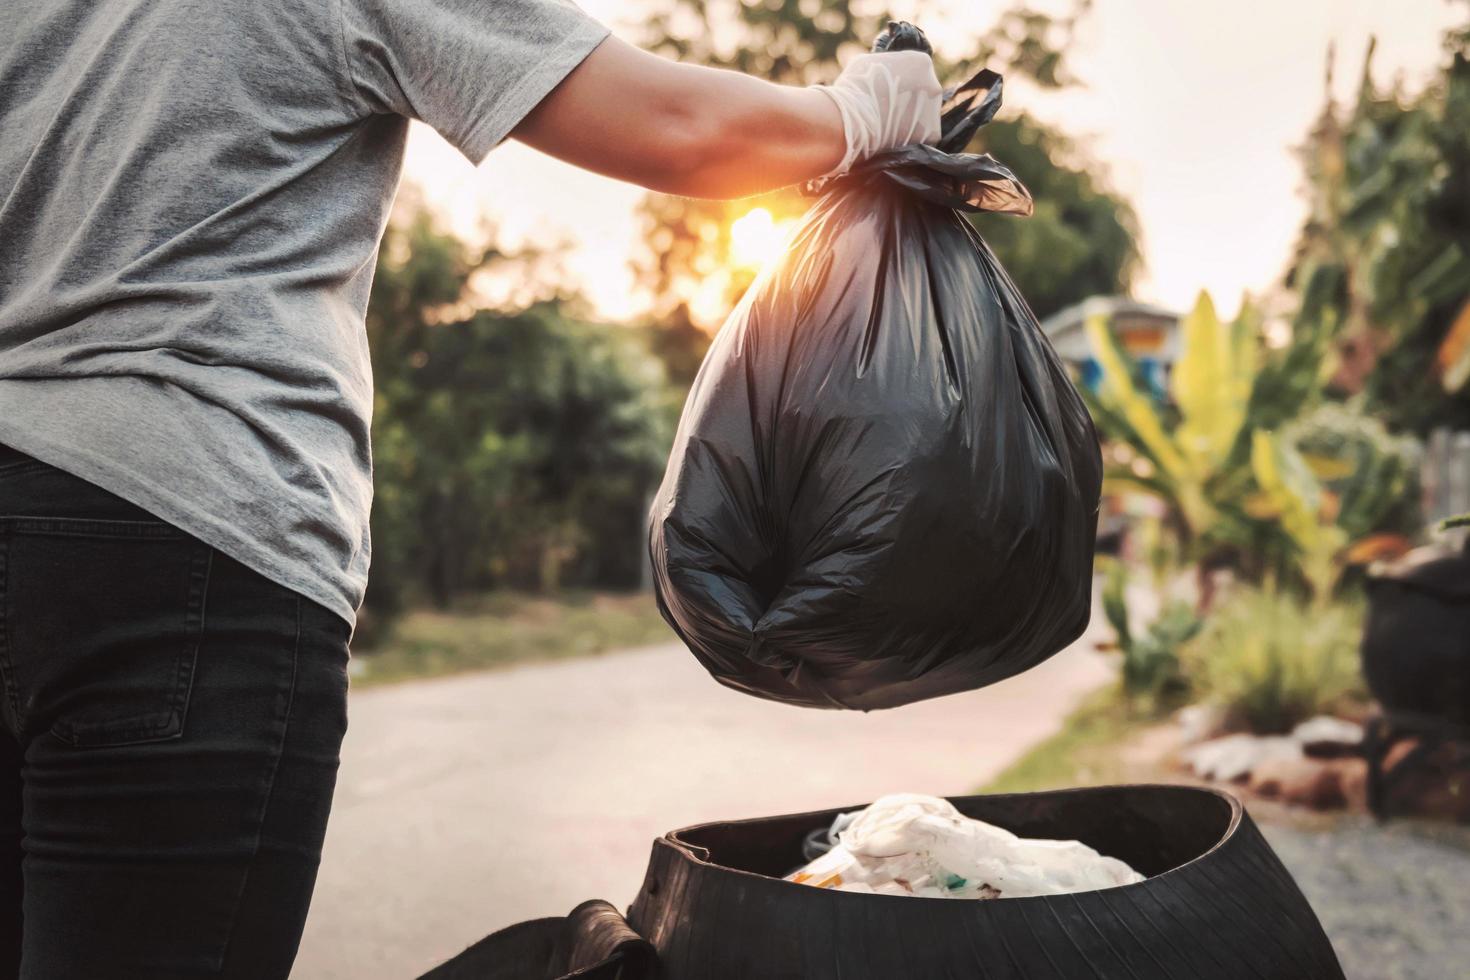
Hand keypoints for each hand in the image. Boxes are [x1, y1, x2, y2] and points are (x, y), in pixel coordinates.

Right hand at [812, 51, 942, 177]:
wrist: (850, 121)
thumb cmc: (854, 89)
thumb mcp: (867, 64)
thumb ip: (884, 64)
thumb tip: (883, 69)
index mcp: (921, 62)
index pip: (916, 71)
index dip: (900, 82)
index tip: (887, 92)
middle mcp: (934, 84)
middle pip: (923, 94)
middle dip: (908, 102)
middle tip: (888, 112)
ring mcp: (935, 111)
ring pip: (924, 116)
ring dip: (910, 121)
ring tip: (887, 127)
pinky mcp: (931, 135)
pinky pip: (922, 136)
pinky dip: (910, 139)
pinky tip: (893, 139)